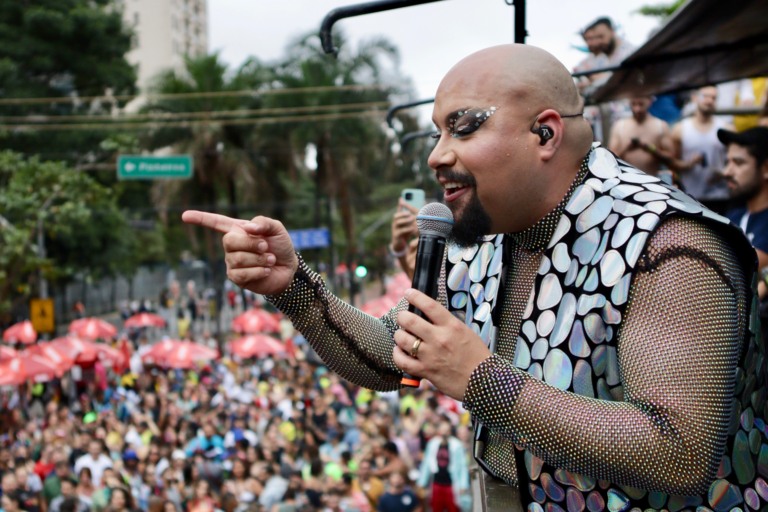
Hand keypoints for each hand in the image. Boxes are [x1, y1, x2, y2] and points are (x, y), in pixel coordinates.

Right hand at [181, 211, 297, 295]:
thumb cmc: (280, 246)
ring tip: (270, 259)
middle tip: (266, 246)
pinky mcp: (236, 278)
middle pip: (229, 240)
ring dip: (259, 259)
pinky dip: (258, 271)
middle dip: (251, 243)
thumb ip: (263, 222)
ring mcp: (232, 262)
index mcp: (238, 230)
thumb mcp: (277, 229)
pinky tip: (266, 270)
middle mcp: (232, 246)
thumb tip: (247, 228)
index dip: (201, 218)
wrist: (289, 268)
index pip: (216, 222)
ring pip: (236, 259)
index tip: (184, 215)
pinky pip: (240, 274)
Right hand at [390, 199, 418, 251]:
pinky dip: (406, 229)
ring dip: (405, 220)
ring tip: (412, 219)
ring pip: (397, 222)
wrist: (400, 245)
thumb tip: (420, 206)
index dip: (400, 205)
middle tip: (410, 213)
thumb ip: (413, 216)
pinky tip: (412, 229)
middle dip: (403, 213)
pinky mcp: (396, 236)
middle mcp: (395, 223)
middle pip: (396, 216)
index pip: (399, 210)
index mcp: (398, 219)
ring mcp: (394, 229)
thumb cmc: (405, 233)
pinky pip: (400, 231)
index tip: (402, 199)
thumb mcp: (409, 225)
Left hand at [393, 289, 491, 399]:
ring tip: (401, 335)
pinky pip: (402, 361)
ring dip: (399, 335)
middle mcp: (439, 339)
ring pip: (402, 339)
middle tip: (403, 317)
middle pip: (409, 320)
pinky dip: (397, 354)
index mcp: (451, 326)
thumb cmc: (476, 356)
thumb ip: (447, 324)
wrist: (483, 381)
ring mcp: (431, 355)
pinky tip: (399, 351)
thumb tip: (429, 316)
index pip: (429, 305)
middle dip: (402, 316)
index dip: (415, 296)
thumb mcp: (465, 332)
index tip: (408, 293)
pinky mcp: (426, 371)